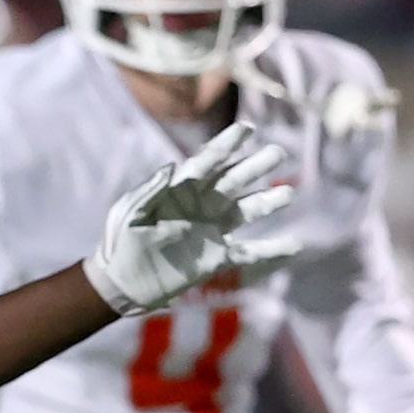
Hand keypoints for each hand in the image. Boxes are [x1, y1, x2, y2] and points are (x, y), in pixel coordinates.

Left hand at [84, 123, 300, 316]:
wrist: (119, 283)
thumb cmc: (118, 243)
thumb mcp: (128, 213)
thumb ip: (148, 190)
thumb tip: (171, 167)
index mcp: (180, 190)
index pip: (208, 161)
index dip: (227, 144)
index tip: (247, 129)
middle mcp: (201, 205)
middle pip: (234, 180)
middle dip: (256, 166)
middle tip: (278, 152)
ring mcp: (211, 230)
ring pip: (246, 210)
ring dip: (268, 201)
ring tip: (288, 193)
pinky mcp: (216, 258)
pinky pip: (248, 252)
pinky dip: (271, 250)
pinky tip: (295, 245)